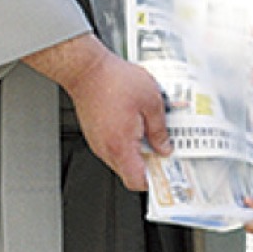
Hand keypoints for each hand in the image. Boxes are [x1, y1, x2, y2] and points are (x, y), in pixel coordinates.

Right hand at [24, 33, 169, 191]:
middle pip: (130, 173)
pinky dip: (125, 144)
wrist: (86, 69)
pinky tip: (135, 126)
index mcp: (121, 145)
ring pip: (121, 161)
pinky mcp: (93, 133)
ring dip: (137, 153)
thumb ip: (160, 129)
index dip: (154, 182)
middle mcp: (106, 148)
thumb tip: (164, 147)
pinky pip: (112, 148)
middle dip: (148, 166)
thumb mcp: (151, 101)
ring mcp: (97, 142)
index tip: (166, 174)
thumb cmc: (113, 80)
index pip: (137, 181)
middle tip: (163, 153)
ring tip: (150, 135)